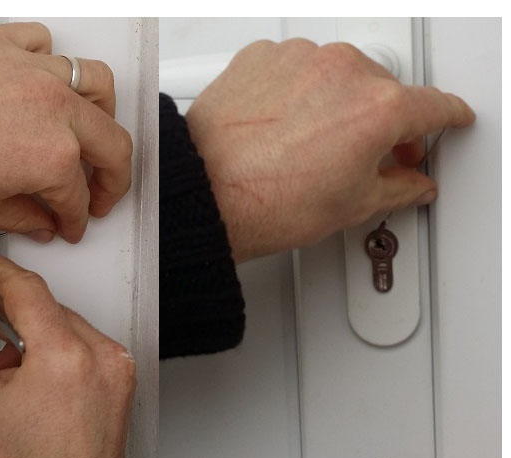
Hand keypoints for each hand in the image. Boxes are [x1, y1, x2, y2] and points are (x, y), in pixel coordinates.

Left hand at [0, 23, 131, 242]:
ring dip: (99, 114)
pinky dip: (53, 64)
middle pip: (110, 140)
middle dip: (112, 176)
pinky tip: (42, 82)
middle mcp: (50, 105)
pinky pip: (44, 43)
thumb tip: (38, 219)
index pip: (80, 196)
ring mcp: (28, 66)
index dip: (78, 218)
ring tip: (89, 132)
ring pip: (94, 82)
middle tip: (101, 192)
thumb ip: (19, 214)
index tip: (70, 223)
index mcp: (49, 156)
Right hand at [0, 257, 135, 457]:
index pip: (26, 285)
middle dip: (7, 317)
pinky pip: (81, 350)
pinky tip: (31, 391)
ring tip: (5, 383)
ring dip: (30, 341)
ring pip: (62, 328)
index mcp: (65, 357)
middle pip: (44, 307)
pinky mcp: (120, 385)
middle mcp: (101, 359)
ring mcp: (116, 372)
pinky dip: (53, 358)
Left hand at [185, 39, 475, 261]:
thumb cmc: (262, 204)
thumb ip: (396, 189)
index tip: (448, 121)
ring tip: (309, 150)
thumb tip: (411, 184)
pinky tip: (279, 131)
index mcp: (379, 108)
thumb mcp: (347, 208)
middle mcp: (345, 71)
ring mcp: (301, 59)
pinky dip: (294, 95)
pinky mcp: (261, 58)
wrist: (199, 195)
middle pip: (383, 91)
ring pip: (337, 77)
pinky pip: (292, 71)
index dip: (446, 120)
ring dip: (335, 106)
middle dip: (381, 124)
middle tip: (366, 159)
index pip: (435, 106)